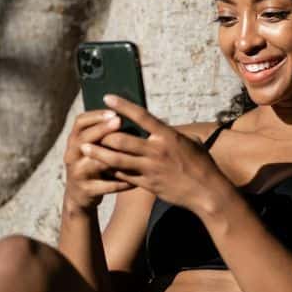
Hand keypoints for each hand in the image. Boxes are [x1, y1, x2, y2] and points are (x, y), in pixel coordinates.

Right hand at [63, 109, 136, 210]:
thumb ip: (105, 134)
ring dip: (113, 156)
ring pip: (95, 162)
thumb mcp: (93, 147)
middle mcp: (72, 155)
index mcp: (74, 141)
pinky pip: (107, 186)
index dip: (95, 116)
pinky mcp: (86, 190)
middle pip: (84, 139)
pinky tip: (137, 179)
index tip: (113, 111)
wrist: (79, 196)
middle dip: (101, 129)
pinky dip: (123, 182)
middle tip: (119, 121)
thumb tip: (130, 115)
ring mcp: (77, 174)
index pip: (80, 122)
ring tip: (132, 151)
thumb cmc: (93, 165)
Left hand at [78, 94, 226, 210]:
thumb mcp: (192, 143)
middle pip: (121, 139)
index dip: (123, 106)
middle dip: (104, 134)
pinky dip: (111, 171)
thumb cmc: (203, 165)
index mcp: (168, 136)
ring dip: (98, 153)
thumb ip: (174, 134)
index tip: (108, 98)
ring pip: (116, 159)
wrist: (207, 192)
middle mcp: (156, 150)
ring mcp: (150, 169)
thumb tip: (164, 127)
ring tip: (84, 148)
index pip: (141, 116)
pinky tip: (100, 168)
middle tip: (93, 130)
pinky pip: (123, 176)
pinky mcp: (147, 184)